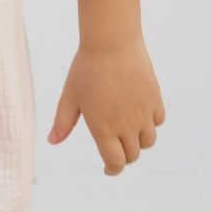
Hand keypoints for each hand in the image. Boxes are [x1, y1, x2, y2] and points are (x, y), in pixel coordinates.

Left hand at [47, 33, 165, 174]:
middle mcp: (126, 125)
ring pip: (148, 141)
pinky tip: (139, 115)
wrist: (112, 41)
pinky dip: (150, 124)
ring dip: (138, 142)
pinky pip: (158, 121)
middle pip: (132, 155)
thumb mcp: (70, 96)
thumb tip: (52, 141)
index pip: (115, 162)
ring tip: (127, 133)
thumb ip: (62, 122)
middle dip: (123, 156)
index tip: (108, 169)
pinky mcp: (154, 98)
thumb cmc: (86, 68)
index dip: (112, 169)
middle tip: (115, 149)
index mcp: (103, 128)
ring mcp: (143, 112)